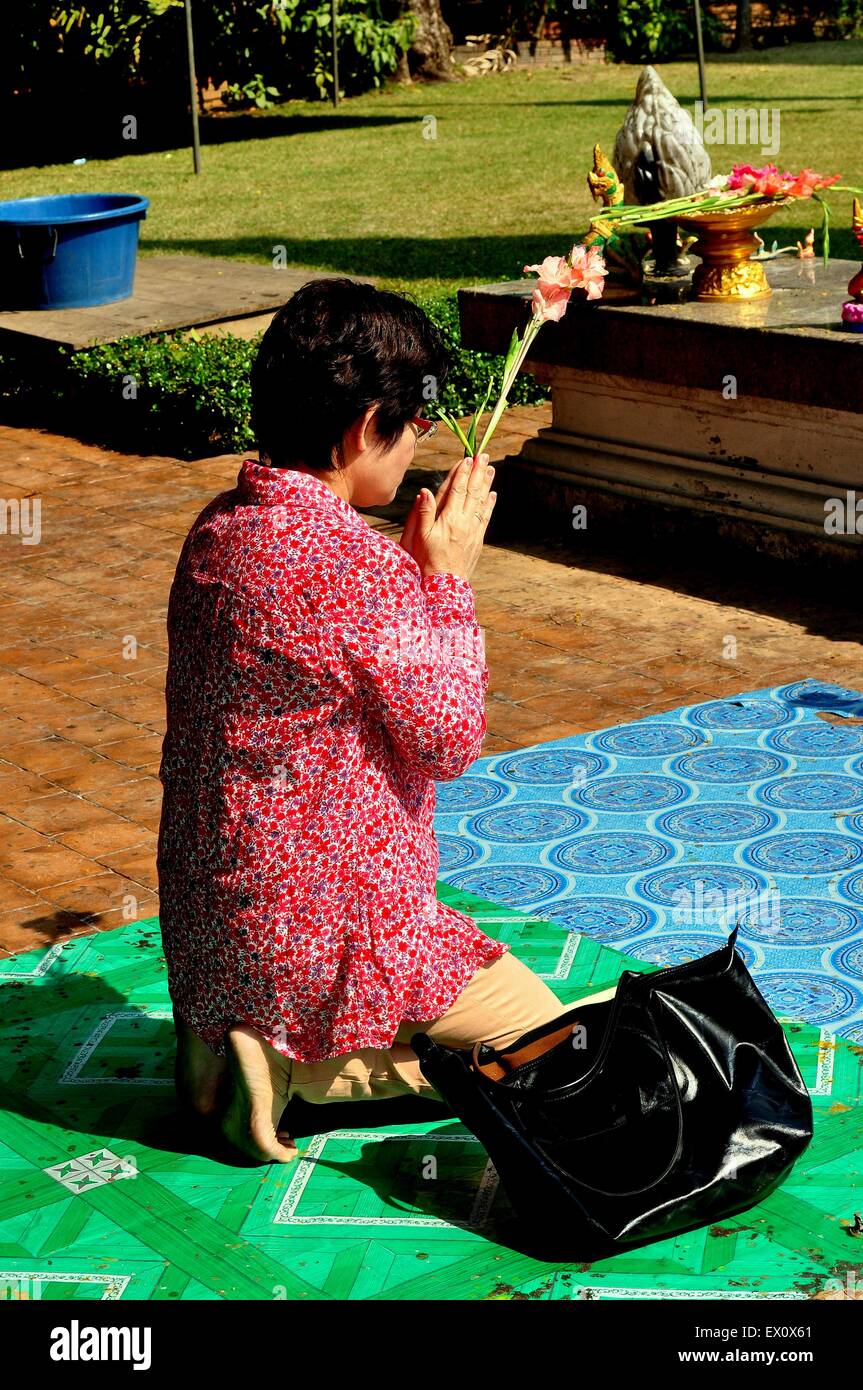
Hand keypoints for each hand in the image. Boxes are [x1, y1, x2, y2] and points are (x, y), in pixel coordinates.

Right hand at [399, 454, 495, 580]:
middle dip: (477, 472)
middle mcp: (463, 521)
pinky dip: (489, 504)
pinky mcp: (478, 539)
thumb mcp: (420, 537)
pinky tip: (493, 495)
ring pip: (481, 502)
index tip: (467, 458)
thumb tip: (425, 490)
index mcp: (448, 518)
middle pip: (472, 491)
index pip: (456, 490)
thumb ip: (423, 512)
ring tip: (490, 469)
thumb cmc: (427, 561)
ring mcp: (473, 530)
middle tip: (483, 455)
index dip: (462, 473)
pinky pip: (485, 517)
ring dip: (486, 484)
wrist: (444, 585)